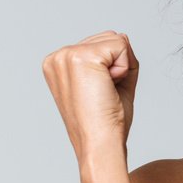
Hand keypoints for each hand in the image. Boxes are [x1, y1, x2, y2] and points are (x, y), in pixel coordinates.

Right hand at [41, 31, 138, 158]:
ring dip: (122, 67)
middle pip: (110, 38)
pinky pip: (122, 46)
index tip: (100, 94)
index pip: (101, 45)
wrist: (100, 144)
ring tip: (105, 92)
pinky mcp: (80, 57)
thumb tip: (123, 37)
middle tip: (105, 94)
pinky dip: (125, 69)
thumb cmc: (105, 123)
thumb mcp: (109, 84)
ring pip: (117, 40)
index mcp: (59, 64)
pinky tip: (108, 88)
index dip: (114, 69)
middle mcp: (58, 57)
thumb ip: (116, 59)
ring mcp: (66, 55)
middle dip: (119, 65)